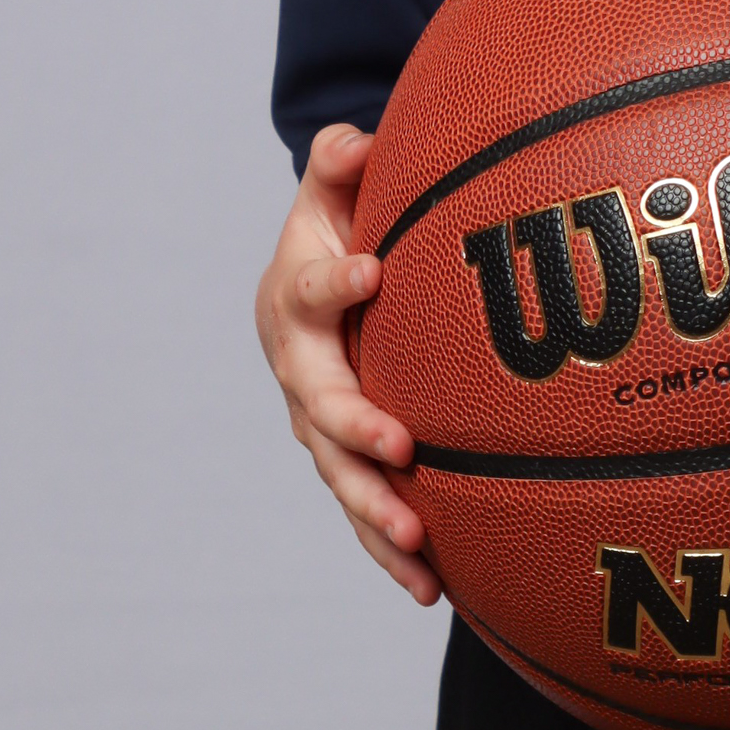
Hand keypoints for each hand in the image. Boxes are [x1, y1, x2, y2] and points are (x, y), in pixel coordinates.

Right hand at [254, 123, 441, 604]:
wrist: (314, 284)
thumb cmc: (338, 227)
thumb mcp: (334, 188)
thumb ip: (340, 161)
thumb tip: (354, 141)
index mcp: (295, 300)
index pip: (307, 291)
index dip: (331, 281)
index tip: (367, 269)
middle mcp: (300, 370)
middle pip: (319, 406)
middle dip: (356, 427)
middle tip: (397, 444)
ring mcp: (321, 424)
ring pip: (341, 475)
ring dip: (375, 511)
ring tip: (417, 543)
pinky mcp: (347, 461)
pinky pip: (366, 509)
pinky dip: (392, 550)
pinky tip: (434, 588)